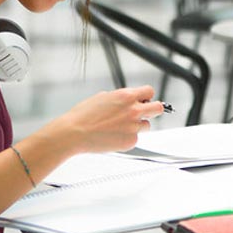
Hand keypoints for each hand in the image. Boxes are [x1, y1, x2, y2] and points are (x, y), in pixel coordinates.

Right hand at [46, 86, 164, 153]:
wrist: (73, 133)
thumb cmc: (83, 115)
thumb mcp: (102, 97)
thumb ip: (120, 98)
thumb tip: (128, 100)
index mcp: (126, 96)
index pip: (149, 91)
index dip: (146, 96)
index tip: (143, 100)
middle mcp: (133, 111)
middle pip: (158, 108)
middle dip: (153, 110)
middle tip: (145, 113)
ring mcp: (133, 127)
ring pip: (147, 125)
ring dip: (138, 125)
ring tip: (120, 127)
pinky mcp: (131, 141)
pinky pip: (135, 138)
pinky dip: (127, 137)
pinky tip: (113, 136)